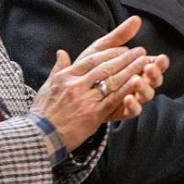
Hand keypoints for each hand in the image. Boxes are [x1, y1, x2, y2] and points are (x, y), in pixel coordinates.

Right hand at [31, 16, 162, 149]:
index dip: (109, 52)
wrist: (39, 136)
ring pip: (111, 81)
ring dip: (130, 70)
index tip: (123, 47)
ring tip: (144, 62)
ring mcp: (84, 99)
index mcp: (66, 76)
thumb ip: (58, 68)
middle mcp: (75, 85)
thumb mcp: (47, 86)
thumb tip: (61, 52)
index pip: (91, 59)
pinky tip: (137, 82)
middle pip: (104, 67)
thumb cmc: (43, 112)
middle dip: (124, 57)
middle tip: (140, 50)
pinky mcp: (92, 114)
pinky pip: (112, 100)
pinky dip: (126, 90)